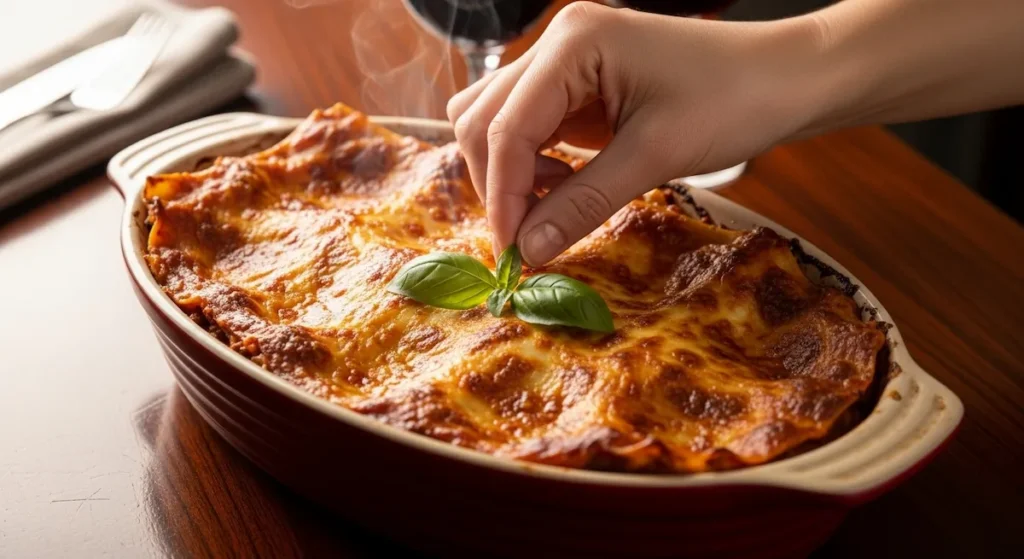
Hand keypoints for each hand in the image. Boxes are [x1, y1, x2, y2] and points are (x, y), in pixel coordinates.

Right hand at [446, 2, 820, 264]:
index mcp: (572, 43)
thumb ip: (582, 202)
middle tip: (524, 241)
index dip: (502, 194)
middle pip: (484, 118)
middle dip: (497, 182)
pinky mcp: (579, 84)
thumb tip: (529, 250)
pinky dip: (532, 164)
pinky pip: (531, 125)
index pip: (506, 125)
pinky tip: (560, 188)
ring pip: (497, 119)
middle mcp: (558, 43)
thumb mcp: (655, 156)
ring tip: (547, 208)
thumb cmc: (734, 101)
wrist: (786, 78)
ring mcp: (566, 61)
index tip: (512, 252)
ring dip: (508, 171)